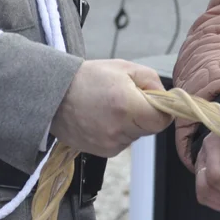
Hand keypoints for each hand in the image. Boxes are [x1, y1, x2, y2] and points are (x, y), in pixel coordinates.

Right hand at [50, 59, 172, 157]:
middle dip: (144, 114)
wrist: (54, 95)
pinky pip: (121, 142)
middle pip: (149, 128)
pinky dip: (116, 132)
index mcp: (127, 105)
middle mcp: (120, 129)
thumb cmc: (88, 78)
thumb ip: (151, 80)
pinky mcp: (102, 152)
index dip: (162, 109)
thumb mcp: (124, 67)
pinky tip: (101, 118)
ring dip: (129, 124)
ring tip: (109, 107)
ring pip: (135, 136)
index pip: (162, 120)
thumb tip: (164, 97)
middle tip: (126, 99)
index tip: (153, 101)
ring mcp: (110, 144)